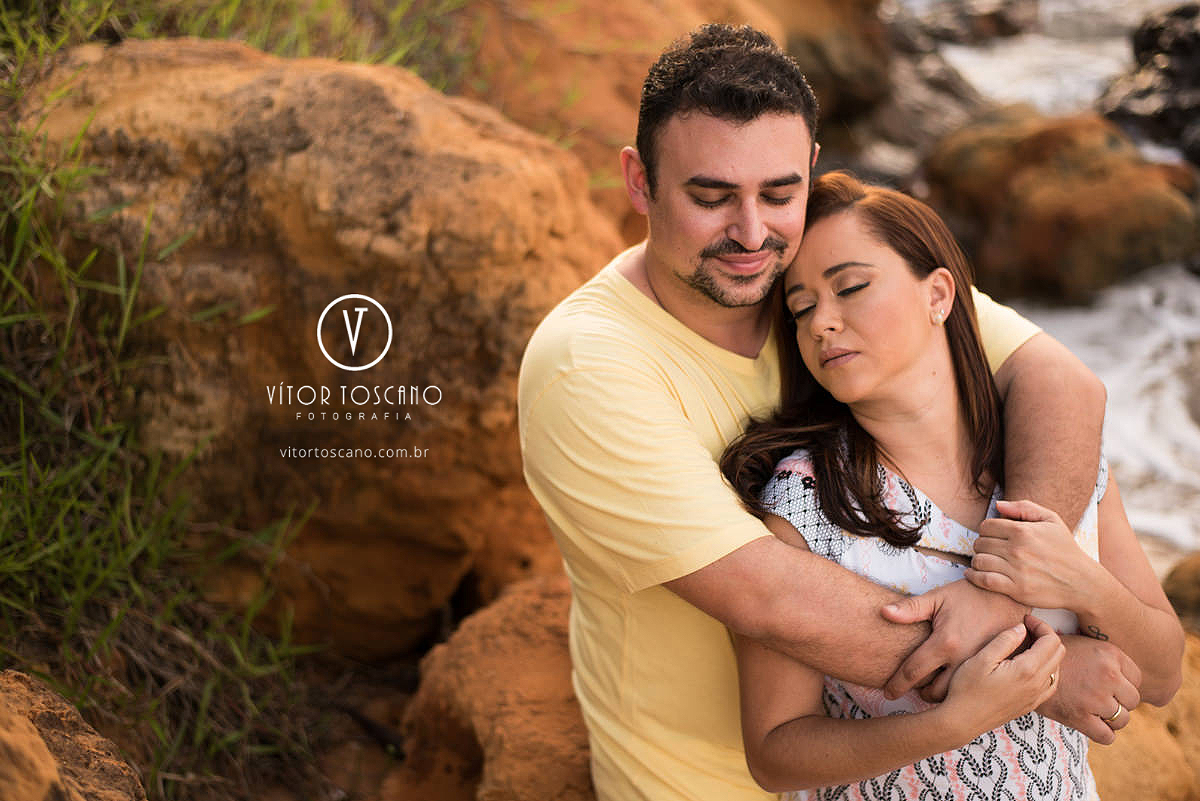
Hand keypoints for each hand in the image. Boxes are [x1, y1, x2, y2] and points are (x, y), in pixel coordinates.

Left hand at [881, 579, 1029, 700]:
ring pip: (955, 697)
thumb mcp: (939, 597)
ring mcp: (982, 668)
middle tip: (913, 689)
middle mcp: (962, 661)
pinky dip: (962, 692)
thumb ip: (911, 608)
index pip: (912, 672)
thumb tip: (883, 612)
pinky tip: (956, 685)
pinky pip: (975, 690)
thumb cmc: (970, 595)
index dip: (896, 685)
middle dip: (921, 694)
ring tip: (932, 686)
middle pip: (934, 693)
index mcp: (945, 643)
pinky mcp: (997, 671)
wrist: (1010, 595)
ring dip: (942, 696)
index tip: (888, 693)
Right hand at [942, 615, 1063, 739]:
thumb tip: (1021, 627)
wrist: (962, 720)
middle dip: (1046, 635)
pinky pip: (1051, 683)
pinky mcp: (1031, 705)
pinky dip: (1046, 669)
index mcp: (1027, 670)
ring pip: (1057, 668)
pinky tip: (1028, 665)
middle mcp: (1037, 684)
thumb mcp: (982, 658)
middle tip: (1026, 629)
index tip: (1024, 620)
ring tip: (1026, 645)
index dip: (1041, 625)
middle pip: (1059, 652)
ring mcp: (1036, 697)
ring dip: (1047, 652)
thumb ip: (1005, 640)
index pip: (1051, 640)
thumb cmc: (966, 688)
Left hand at [967, 499, 1095, 609]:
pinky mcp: (1016, 589)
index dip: (986, 531)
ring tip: (984, 562)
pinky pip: (984, 580)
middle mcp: (1017, 550)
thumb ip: (1024, 508)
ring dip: (977, 561)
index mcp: (1023, 531)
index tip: (992, 537)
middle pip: (980, 544)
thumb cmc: (1065, 550)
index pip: (986, 526)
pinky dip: (974, 577)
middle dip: (982, 546)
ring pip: (979, 561)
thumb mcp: (1052, 520)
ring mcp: (1016, 570)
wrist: (1082, 582)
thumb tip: (998, 505)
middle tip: (989, 550)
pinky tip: (972, 574)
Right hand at [1036, 634, 1140, 744]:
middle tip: (1101, 699)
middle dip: (1119, 702)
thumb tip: (1123, 671)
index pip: (1137, 678)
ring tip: (1093, 711)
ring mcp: (1096, 698)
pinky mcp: (1081, 717)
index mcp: (1110, 654)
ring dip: (1110, 719)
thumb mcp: (1084, 644)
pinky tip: (1090, 724)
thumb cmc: (1051, 655)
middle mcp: (1108, 675)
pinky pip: (1107, 736)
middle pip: (1132, 700)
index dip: (1124, 684)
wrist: (1020, 664)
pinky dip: (1102, 734)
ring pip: (1122, 719)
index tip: (1109, 685)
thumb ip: (1105, 656)